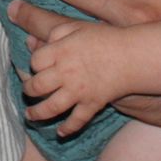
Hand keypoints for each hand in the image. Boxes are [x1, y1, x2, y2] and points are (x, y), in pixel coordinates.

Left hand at [21, 21, 131, 136]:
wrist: (133, 56)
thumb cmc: (105, 38)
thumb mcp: (77, 27)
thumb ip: (53, 33)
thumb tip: (30, 41)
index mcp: (60, 52)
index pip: (35, 61)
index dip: (34, 63)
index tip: (37, 65)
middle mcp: (66, 73)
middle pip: (37, 86)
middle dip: (28, 90)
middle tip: (28, 91)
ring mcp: (78, 91)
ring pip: (50, 107)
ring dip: (37, 114)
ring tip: (29, 116)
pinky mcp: (92, 104)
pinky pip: (77, 120)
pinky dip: (68, 128)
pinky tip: (60, 132)